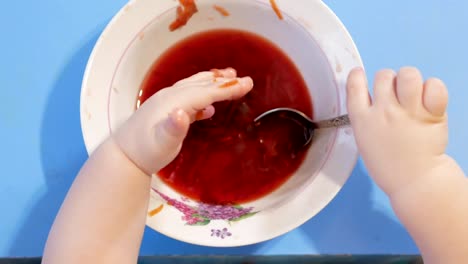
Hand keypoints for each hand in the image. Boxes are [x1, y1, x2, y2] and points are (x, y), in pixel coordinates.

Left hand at [113, 68, 253, 174]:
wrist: (123, 157)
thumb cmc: (145, 152)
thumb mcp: (162, 144)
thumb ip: (173, 128)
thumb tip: (183, 113)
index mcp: (173, 102)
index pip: (206, 92)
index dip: (227, 88)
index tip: (248, 84)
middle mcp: (170, 97)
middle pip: (201, 85)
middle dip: (224, 82)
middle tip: (245, 79)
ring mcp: (166, 103)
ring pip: (194, 88)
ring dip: (212, 83)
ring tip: (229, 79)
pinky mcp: (164, 112)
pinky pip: (188, 99)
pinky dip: (201, 98)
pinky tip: (208, 108)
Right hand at [347, 67, 448, 195]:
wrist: (414, 181)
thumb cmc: (388, 163)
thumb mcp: (364, 139)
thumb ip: (366, 116)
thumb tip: (371, 94)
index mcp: (362, 119)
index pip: (354, 86)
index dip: (357, 76)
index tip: (360, 75)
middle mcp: (383, 112)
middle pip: (383, 75)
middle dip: (390, 81)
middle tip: (396, 95)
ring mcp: (408, 112)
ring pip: (408, 74)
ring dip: (410, 80)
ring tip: (413, 94)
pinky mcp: (431, 115)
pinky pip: (434, 85)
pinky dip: (433, 88)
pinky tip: (429, 100)